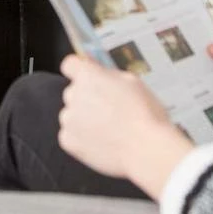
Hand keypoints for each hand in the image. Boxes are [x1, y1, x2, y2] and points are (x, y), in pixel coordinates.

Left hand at [58, 54, 192, 197]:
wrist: (145, 149)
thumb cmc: (144, 114)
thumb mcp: (132, 82)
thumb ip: (109, 74)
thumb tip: (98, 70)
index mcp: (88, 76)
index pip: (70, 64)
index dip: (80, 70)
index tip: (89, 77)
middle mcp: (73, 95)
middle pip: (73, 92)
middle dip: (87, 97)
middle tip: (108, 108)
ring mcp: (69, 119)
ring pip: (72, 114)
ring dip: (83, 119)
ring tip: (108, 128)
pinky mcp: (68, 141)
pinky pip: (70, 135)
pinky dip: (82, 138)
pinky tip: (101, 141)